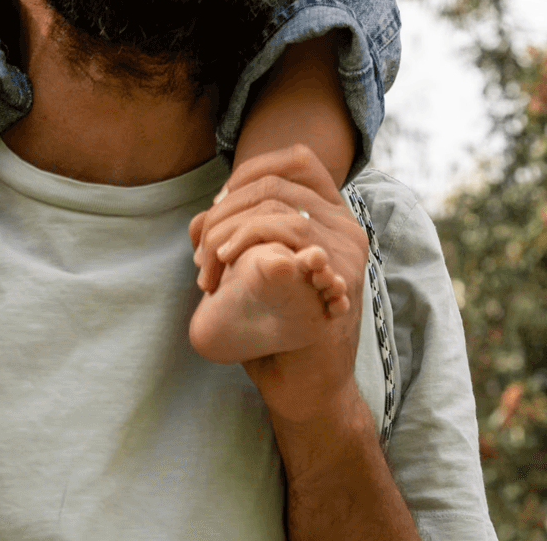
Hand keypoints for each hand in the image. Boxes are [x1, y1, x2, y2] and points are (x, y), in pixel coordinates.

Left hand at [187, 145, 365, 422]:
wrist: (305, 386)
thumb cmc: (274, 328)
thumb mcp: (248, 271)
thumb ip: (229, 238)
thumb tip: (198, 223)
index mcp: (331, 214)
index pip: (297, 159)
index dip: (247, 172)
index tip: (216, 207)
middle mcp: (347, 225)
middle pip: (273, 186)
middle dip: (222, 214)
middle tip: (202, 259)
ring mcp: (348, 252)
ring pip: (276, 210)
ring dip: (228, 234)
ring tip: (210, 272)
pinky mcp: (342, 281)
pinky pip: (295, 241)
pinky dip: (252, 245)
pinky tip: (230, 267)